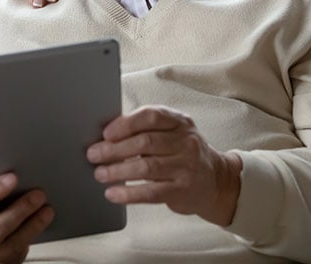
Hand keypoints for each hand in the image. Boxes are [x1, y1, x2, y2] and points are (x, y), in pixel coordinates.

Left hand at [86, 105, 241, 225]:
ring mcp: (186, 166)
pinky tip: (113, 193)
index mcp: (179, 121)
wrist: (216, 181)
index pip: (151, 116)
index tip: (106, 133)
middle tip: (94, 155)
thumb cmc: (183, 153)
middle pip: (144, 142)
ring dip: (117, 171)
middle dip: (114, 149)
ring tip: (100, 174)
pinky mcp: (182, 190)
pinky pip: (151, 192)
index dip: (125, 124)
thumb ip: (146, 129)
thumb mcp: (172, 133)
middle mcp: (186, 141)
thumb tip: (107, 135)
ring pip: (146, 167)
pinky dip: (129, 194)